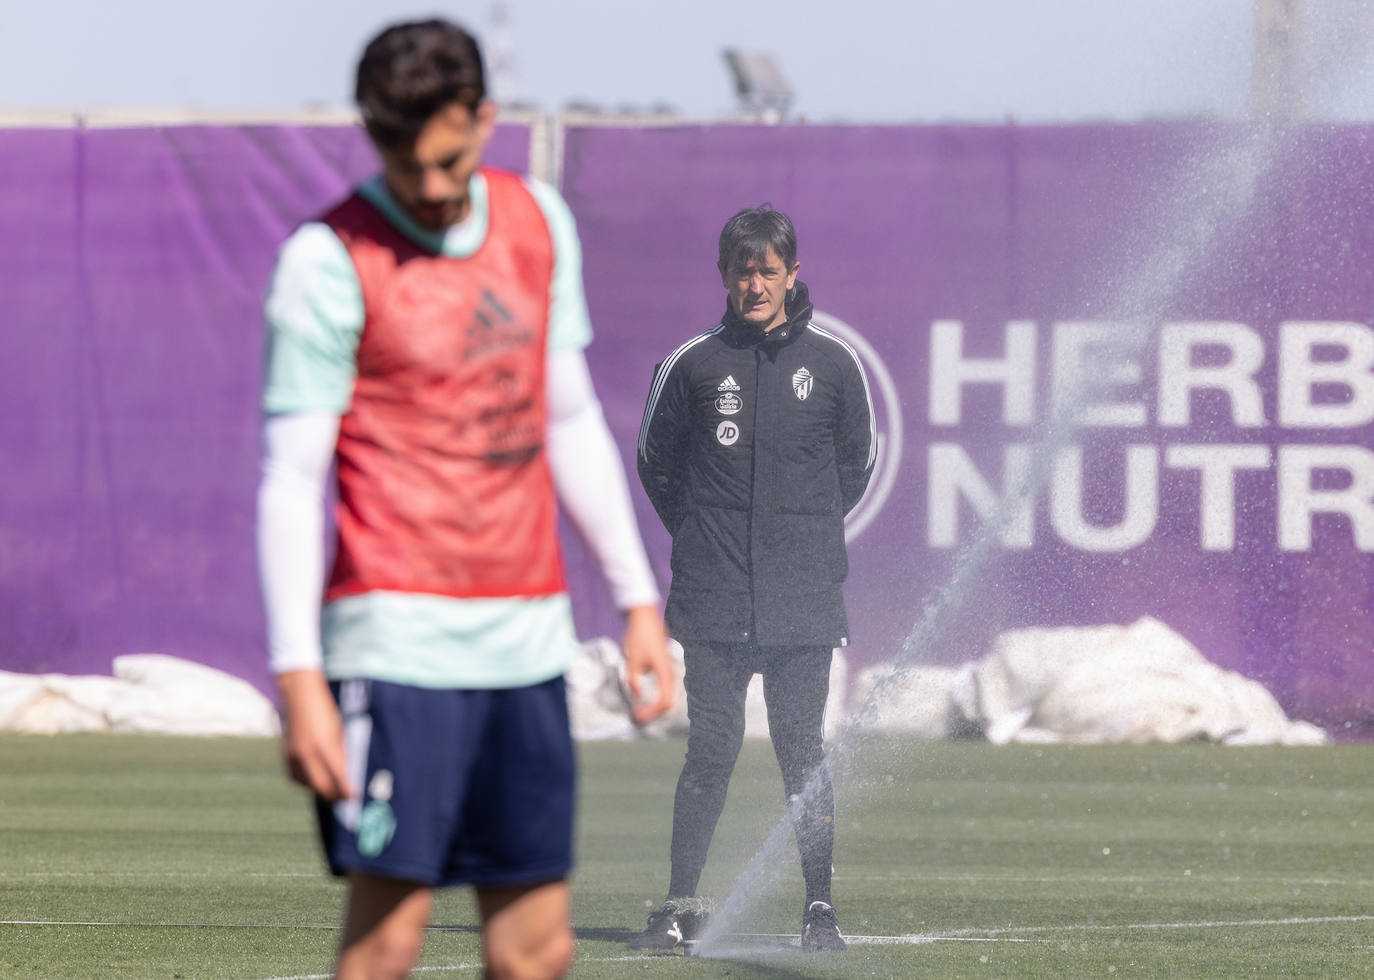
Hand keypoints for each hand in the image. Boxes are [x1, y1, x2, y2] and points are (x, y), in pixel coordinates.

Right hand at [275, 669, 354, 801]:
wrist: (299, 693)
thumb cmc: (324, 709)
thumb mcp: (338, 730)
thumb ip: (341, 753)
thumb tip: (346, 774)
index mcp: (324, 745)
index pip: (338, 776)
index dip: (347, 790)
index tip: (355, 797)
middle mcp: (306, 754)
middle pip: (320, 786)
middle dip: (334, 795)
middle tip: (345, 798)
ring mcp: (293, 755)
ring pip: (307, 784)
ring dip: (320, 789)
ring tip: (333, 789)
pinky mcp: (286, 754)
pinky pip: (296, 777)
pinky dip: (307, 781)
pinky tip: (316, 778)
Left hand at [620, 605, 676, 724]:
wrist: (645, 619)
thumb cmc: (640, 637)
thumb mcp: (633, 659)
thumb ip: (634, 679)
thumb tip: (637, 694)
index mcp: (665, 673)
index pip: (664, 702)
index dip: (651, 713)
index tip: (636, 716)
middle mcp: (670, 674)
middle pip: (668, 703)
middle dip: (653, 714)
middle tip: (637, 718)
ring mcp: (668, 672)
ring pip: (668, 698)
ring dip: (654, 708)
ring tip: (639, 712)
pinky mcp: (664, 669)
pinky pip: (665, 691)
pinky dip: (656, 700)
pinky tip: (644, 701)